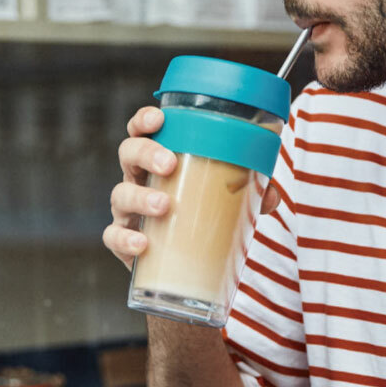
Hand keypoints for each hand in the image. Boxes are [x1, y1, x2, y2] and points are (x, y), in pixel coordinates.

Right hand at [102, 106, 280, 268]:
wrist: (184, 268)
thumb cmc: (199, 219)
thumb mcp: (225, 201)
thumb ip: (249, 193)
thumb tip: (272, 195)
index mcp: (157, 161)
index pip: (143, 132)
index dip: (144, 121)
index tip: (158, 118)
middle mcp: (137, 180)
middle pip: (128, 154)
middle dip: (146, 153)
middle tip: (169, 163)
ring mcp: (127, 211)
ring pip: (120, 194)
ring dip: (141, 196)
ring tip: (165, 205)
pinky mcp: (122, 242)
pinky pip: (112, 236)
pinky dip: (124, 238)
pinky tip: (142, 243)